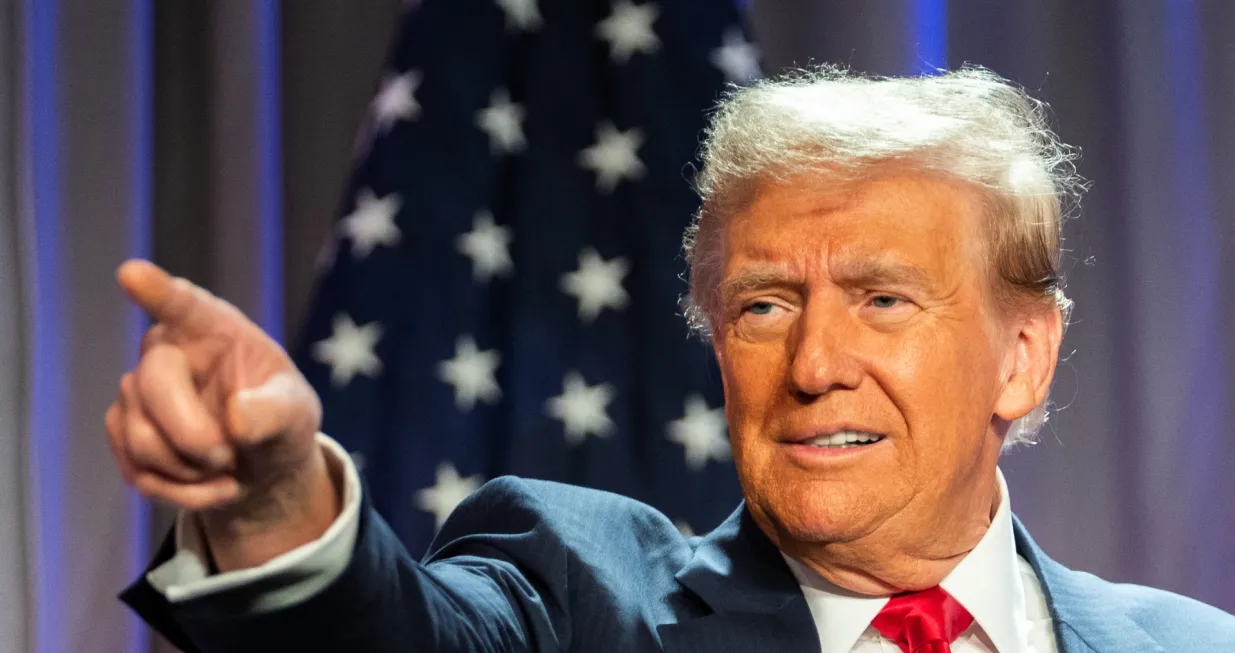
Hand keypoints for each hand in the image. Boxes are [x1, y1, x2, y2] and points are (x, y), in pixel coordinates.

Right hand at [107, 260, 337, 569]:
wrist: (259, 467)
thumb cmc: (280, 423)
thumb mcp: (297, 416)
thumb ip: (275, 412)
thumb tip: (237, 417)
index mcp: (215, 329)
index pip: (182, 304)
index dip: (157, 291)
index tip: (131, 273)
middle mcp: (167, 350)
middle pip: (152, 385)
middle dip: (193, 436)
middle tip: (229, 456)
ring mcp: (137, 390)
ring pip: (141, 437)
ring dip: (190, 470)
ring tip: (227, 468)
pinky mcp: (123, 430)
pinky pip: (137, 469)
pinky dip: (180, 491)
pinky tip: (210, 485)